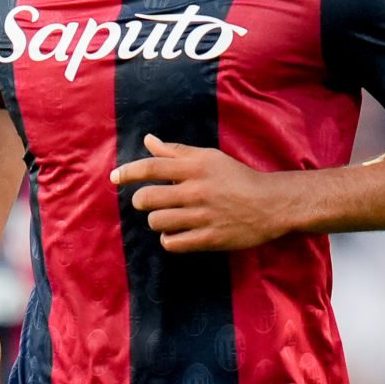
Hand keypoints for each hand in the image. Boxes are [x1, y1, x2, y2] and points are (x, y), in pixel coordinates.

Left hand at [111, 134, 291, 251]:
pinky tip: (176, 233)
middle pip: (148, 198)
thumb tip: (148, 140)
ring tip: (168, 217)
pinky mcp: (209, 238)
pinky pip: (173, 243)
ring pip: (157, 222)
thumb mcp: (209, 158)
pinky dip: (169, 239)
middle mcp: (196, 190)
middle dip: (142, 201)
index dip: (128, 172)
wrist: (270, 204)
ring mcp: (202, 216)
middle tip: (149, 201)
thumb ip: (176, 151)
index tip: (114, 177)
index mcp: (195, 167)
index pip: (151, 167)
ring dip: (157, 221)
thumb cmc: (237, 177)